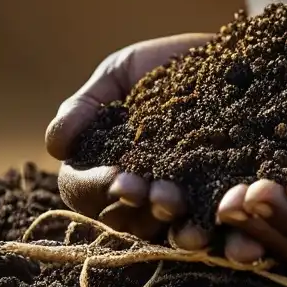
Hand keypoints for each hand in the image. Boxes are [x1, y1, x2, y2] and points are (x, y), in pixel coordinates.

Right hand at [45, 33, 212, 245]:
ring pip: (170, 232)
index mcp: (108, 167)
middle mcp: (143, 195)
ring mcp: (185, 202)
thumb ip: (86, 107)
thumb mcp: (120, 75)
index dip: (96, 190)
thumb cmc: (166, 65)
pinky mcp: (226, 201)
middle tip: (158, 196)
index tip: (118, 178)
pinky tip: (227, 227)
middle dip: (140, 212)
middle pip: (127, 221)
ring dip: (176, 230)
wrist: (231, 55)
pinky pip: (219, 225)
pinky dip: (221, 232)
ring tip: (187, 216)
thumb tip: (54, 147)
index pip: (84, 191)